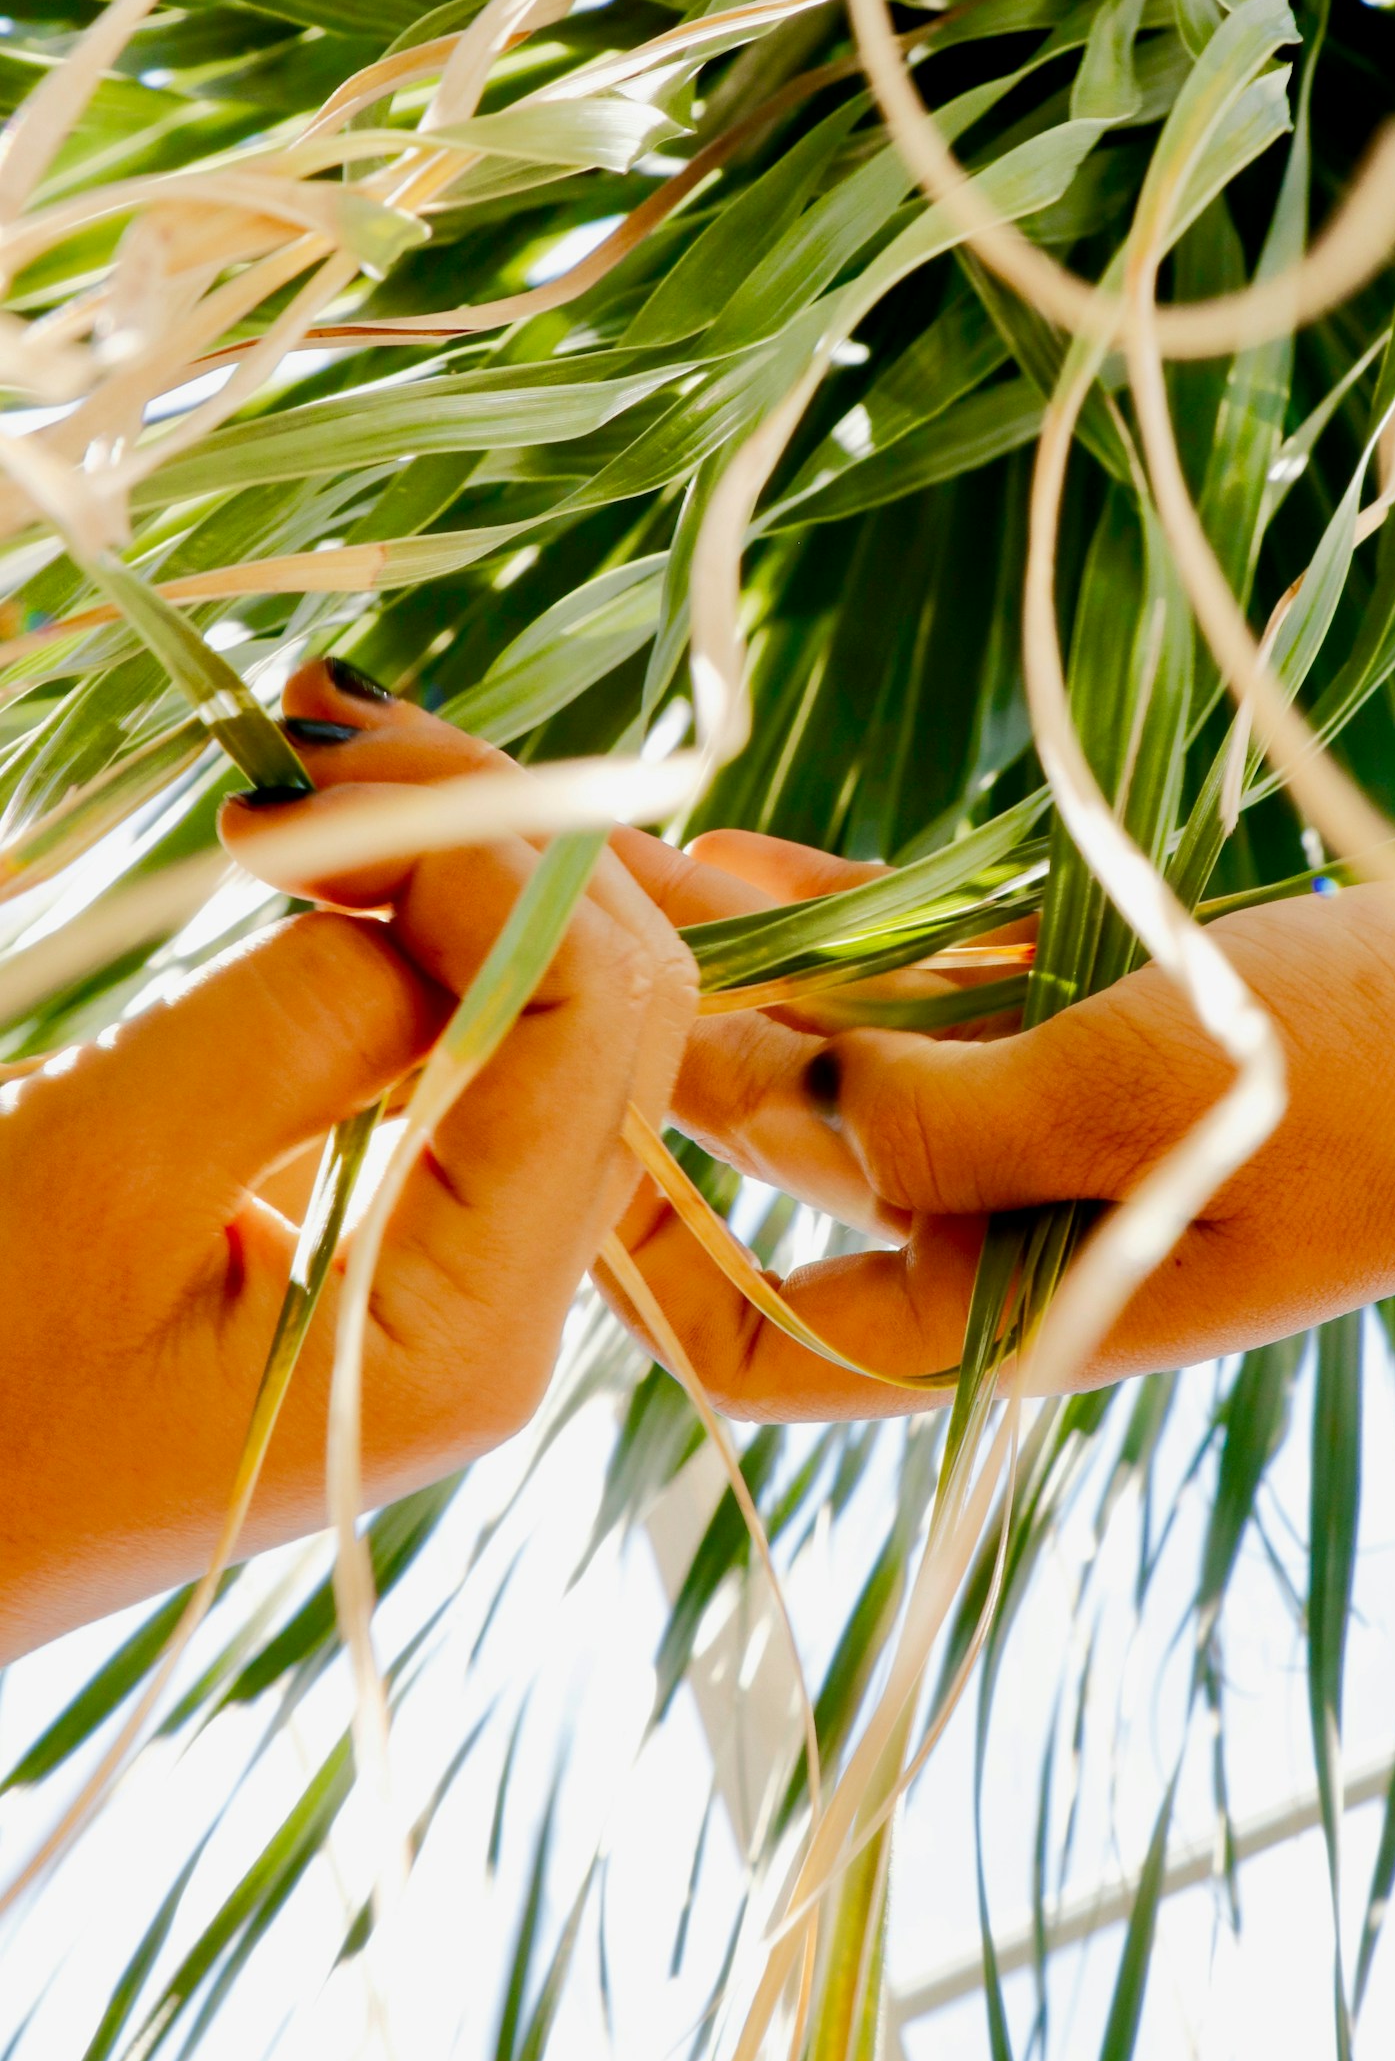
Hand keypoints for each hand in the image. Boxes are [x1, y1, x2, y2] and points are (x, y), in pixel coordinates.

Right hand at [0, 721, 695, 1662]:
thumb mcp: (115, 1176)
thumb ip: (307, 1014)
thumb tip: (442, 868)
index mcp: (475, 1329)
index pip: (588, 1019)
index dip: (483, 856)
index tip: (309, 791)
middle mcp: (522, 1305)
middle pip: (612, 1000)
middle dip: (497, 833)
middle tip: (319, 731)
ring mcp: (480, 1270)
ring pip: (560, 1005)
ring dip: (469, 857)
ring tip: (321, 756)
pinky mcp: (416, 1228)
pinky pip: (480, 1046)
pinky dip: (424, 928)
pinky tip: (340, 850)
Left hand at [254, 670, 1394, 1420]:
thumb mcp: (1159, 1096)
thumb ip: (950, 1105)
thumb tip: (778, 1093)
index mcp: (1015, 1301)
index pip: (763, 1337)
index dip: (637, 1262)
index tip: (534, 1137)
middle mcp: (1010, 1228)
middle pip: (777, 1162)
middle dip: (648, 1054)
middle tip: (516, 931)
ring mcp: (1051, 1120)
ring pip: (837, 1049)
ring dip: (722, 963)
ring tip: (590, 853)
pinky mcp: (1097, 1018)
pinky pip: (926, 979)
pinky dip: (838, 922)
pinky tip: (735, 844)